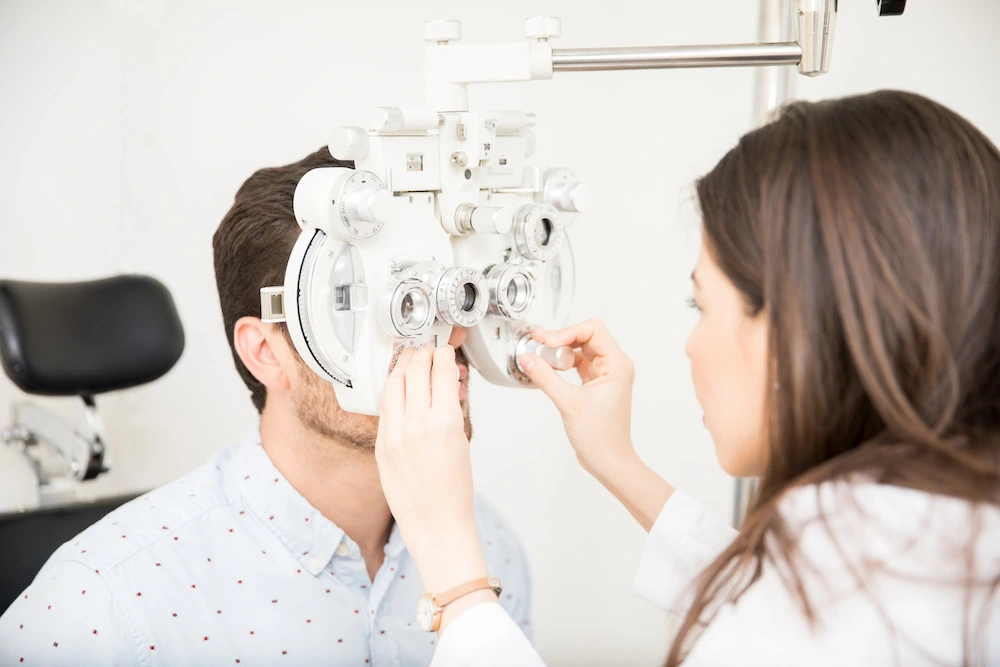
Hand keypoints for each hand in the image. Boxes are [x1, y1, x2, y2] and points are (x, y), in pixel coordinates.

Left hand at [375, 344, 489, 595]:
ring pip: (394, 384)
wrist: (436, 523)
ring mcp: (394, 434)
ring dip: (403, 367)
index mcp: (444, 423)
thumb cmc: (454, 490)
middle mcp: (416, 425)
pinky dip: (393, 391)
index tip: (445, 350)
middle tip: (428, 350)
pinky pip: (385, 407)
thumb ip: (453, 409)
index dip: (444, 355)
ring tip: (411, 361)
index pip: (441, 372)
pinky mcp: (380, 445)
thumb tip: (449, 383)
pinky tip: (399, 387)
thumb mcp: (462, 441)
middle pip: (415, 371)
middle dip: (422, 354)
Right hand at [520, 319, 674, 530]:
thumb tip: (528, 358)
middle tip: (537, 345)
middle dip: (561, 339)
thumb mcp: (569, 404)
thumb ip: (546, 377)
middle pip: (585, 336)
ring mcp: (605, 375)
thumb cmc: (601, 437)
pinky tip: (548, 368)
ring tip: (541, 358)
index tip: (547, 342)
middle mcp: (614, 366)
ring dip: (560, 351)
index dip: (568, 332)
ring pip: (580, 349)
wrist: (609, 461)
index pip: (593, 330)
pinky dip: (562, 363)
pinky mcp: (595, 384)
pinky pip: (577, 364)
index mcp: (617, 365)